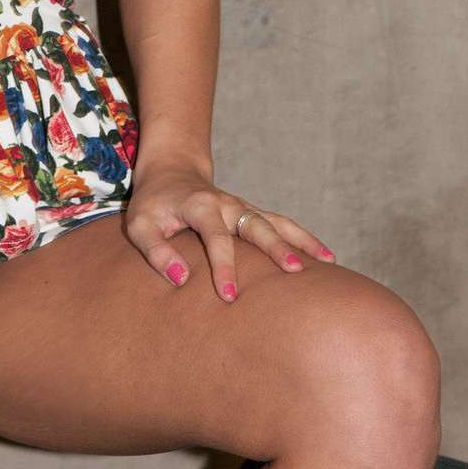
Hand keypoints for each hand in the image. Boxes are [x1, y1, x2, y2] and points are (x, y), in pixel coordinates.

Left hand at [123, 160, 336, 302]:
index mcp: (200, 206)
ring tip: (328, 262)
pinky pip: (282, 225)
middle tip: (296, 273)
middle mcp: (228, 203)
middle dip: (277, 248)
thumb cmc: (153, 205)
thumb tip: (181, 279)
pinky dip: (304, 238)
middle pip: (257, 225)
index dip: (223, 266)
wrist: (171, 172)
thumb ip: (156, 251)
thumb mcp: (139, 226)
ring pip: (277, 222)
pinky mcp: (252, 214)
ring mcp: (243, 207)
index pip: (216, 237)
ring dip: (301, 241)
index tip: (230, 296)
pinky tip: (326, 257)